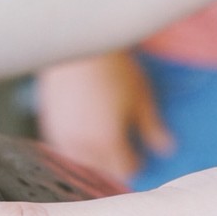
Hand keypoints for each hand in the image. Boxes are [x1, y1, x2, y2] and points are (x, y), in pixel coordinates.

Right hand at [35, 52, 173, 183]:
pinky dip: (76, 148)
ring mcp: (62, 137)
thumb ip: (152, 128)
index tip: (141, 156)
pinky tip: (84, 134)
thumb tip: (167, 150)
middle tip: (123, 152)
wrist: (77, 43)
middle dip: (114, 166)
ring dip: (94, 160)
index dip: (136, 165)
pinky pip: (64, 149)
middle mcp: (82, 146)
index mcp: (107, 143)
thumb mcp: (141, 97)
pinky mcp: (49, 125)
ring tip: (103, 145)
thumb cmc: (114, 69)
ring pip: (80, 163)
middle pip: (101, 172)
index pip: (125, 170)